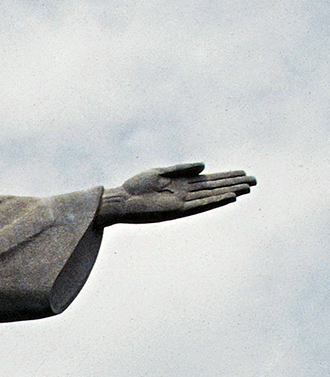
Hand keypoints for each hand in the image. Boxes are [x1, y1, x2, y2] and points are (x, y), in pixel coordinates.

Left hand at [96, 162, 255, 225]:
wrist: (121, 201)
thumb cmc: (136, 187)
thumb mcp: (160, 172)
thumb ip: (182, 169)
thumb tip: (204, 166)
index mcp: (182, 184)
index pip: (209, 179)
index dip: (226, 176)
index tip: (243, 172)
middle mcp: (186, 193)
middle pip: (215, 187)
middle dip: (234, 184)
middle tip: (254, 180)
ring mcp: (184, 202)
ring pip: (212, 196)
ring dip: (230, 192)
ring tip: (247, 188)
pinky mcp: (178, 210)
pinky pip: (201, 205)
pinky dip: (215, 201)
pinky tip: (229, 197)